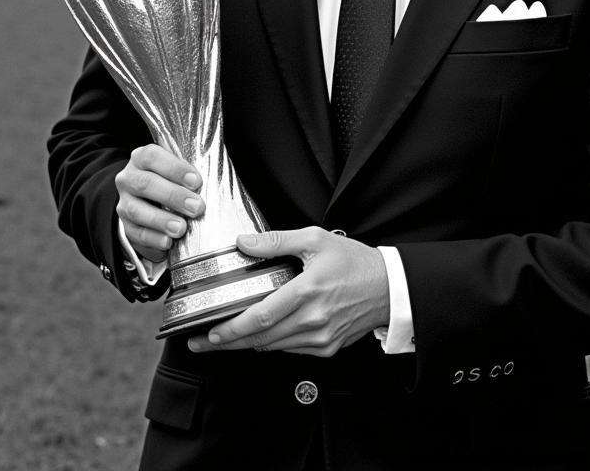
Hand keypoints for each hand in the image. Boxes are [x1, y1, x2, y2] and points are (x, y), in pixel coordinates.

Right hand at [114, 144, 203, 262]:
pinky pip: (135, 234)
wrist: (147, 200)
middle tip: (196, 207)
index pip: (152, 157)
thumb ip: (189, 175)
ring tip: (181, 228)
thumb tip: (213, 188)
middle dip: (173, 196)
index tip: (196, 181)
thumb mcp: (178, 171)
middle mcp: (128, 178)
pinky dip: (152, 239)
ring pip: (137, 211)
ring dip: (161, 220)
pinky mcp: (124, 226)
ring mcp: (124, 203)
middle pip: (146, 184)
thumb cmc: (170, 181)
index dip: (175, 169)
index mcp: (141, 158)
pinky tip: (167, 242)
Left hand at [186, 227, 389, 356]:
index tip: (209, 332)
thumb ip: (276, 241)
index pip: (261, 318)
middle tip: (201, 343)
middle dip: (227, 343)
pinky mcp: (326, 349)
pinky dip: (271, 344)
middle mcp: (313, 320)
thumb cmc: (354, 262)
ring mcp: (320, 338)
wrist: (388, 287)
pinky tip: (259, 336)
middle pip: (261, 340)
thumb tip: (244, 243)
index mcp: (308, 291)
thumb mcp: (315, 240)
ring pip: (273, 348)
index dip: (232, 329)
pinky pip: (290, 350)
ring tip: (223, 340)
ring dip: (246, 346)